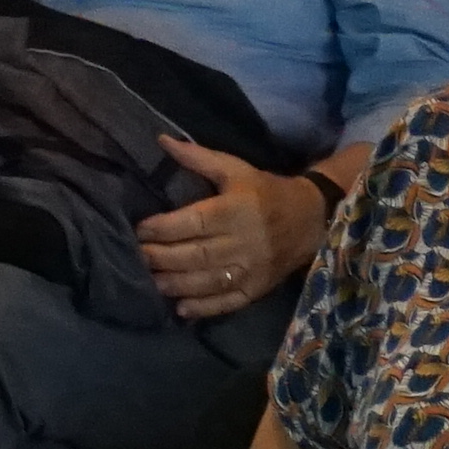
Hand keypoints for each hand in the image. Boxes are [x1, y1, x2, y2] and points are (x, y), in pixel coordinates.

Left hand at [131, 142, 328, 321]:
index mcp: (235, 210)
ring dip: (175, 284)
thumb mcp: (234, 168)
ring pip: (207, 281)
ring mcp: (250, 270)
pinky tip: (181, 308)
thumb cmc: (265, 191)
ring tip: (150, 281)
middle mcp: (242, 242)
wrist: (311, 220)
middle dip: (162, 257)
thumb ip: (198, 157)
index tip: (139, 229)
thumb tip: (162, 140)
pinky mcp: (257, 289)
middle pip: (195, 255)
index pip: (193, 222)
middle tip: (137, 256)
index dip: (163, 228)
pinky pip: (227, 302)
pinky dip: (203, 308)